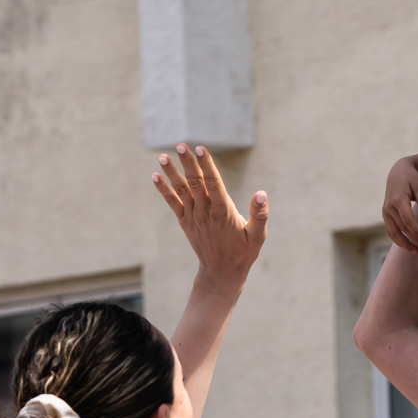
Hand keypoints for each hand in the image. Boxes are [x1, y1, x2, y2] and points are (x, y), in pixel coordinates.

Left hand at [152, 145, 267, 282]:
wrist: (221, 273)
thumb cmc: (243, 252)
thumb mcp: (258, 236)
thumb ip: (260, 215)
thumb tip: (261, 194)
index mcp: (224, 212)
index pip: (214, 183)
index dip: (206, 165)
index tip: (200, 149)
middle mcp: (206, 213)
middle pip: (195, 183)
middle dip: (188, 163)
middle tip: (180, 145)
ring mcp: (193, 217)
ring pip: (181, 191)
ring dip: (172, 173)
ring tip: (163, 156)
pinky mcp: (185, 222)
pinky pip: (173, 203)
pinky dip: (163, 190)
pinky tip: (155, 176)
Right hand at [382, 144, 417, 253]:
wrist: (398, 171)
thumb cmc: (412, 176)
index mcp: (398, 200)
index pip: (408, 221)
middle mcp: (389, 207)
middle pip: (401, 229)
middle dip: (414, 240)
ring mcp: (386, 211)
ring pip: (393, 232)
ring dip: (404, 244)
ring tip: (416, 252)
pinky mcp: (386, 213)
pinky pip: (390, 230)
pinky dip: (398, 238)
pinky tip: (407, 245)